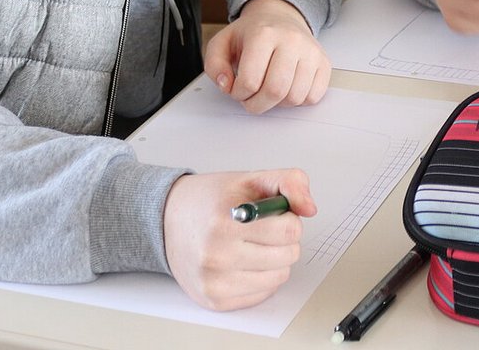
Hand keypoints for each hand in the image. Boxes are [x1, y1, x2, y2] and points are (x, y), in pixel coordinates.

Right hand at [162, 168, 314, 310]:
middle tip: (263, 230)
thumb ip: (290, 183)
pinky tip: (244, 262)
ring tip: (254, 245)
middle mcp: (216, 255)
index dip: (289, 219)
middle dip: (284, 240)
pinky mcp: (214, 300)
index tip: (276, 215)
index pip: (289, 230)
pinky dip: (262, 278)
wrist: (168, 221)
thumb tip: (310, 209)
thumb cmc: (213, 200)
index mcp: (226, 222)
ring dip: (276, 260)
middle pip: (288, 255)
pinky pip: (263, 294)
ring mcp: (214, 281)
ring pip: (279, 277)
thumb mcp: (252, 178)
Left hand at [204, 0, 330, 113]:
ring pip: (295, 97)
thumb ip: (214, 65)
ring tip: (269, 90)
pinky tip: (288, 88)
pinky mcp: (324, 62)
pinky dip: (298, 100)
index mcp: (263, 34)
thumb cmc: (252, 33)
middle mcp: (291, 40)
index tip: (238, 89)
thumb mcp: (223, 43)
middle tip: (252, 99)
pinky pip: (313, 96)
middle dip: (258, 104)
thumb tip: (227, 85)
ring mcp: (311, 51)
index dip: (239, 94)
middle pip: (275, 91)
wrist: (280, 17)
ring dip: (278, 104)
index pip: (250, 81)